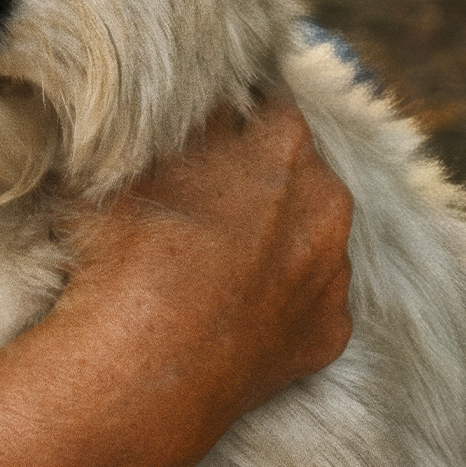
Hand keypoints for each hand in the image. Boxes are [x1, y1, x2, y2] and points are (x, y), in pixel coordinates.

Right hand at [67, 95, 353, 431]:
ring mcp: (333, 271)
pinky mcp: (330, 333)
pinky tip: (233, 316)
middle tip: (204, 208)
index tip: (202, 144)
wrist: (149, 363)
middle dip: (258, 184)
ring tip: (215, 270)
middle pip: (297, 174)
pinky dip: (277, 306)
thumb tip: (184, 102)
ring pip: (308, 240)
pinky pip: (307, 306)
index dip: (230, 124)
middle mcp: (327, 200)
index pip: (263, 108)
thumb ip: (178, 121)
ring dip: (274, 245)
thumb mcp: (136, 155)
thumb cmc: (132, 249)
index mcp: (284, 142)